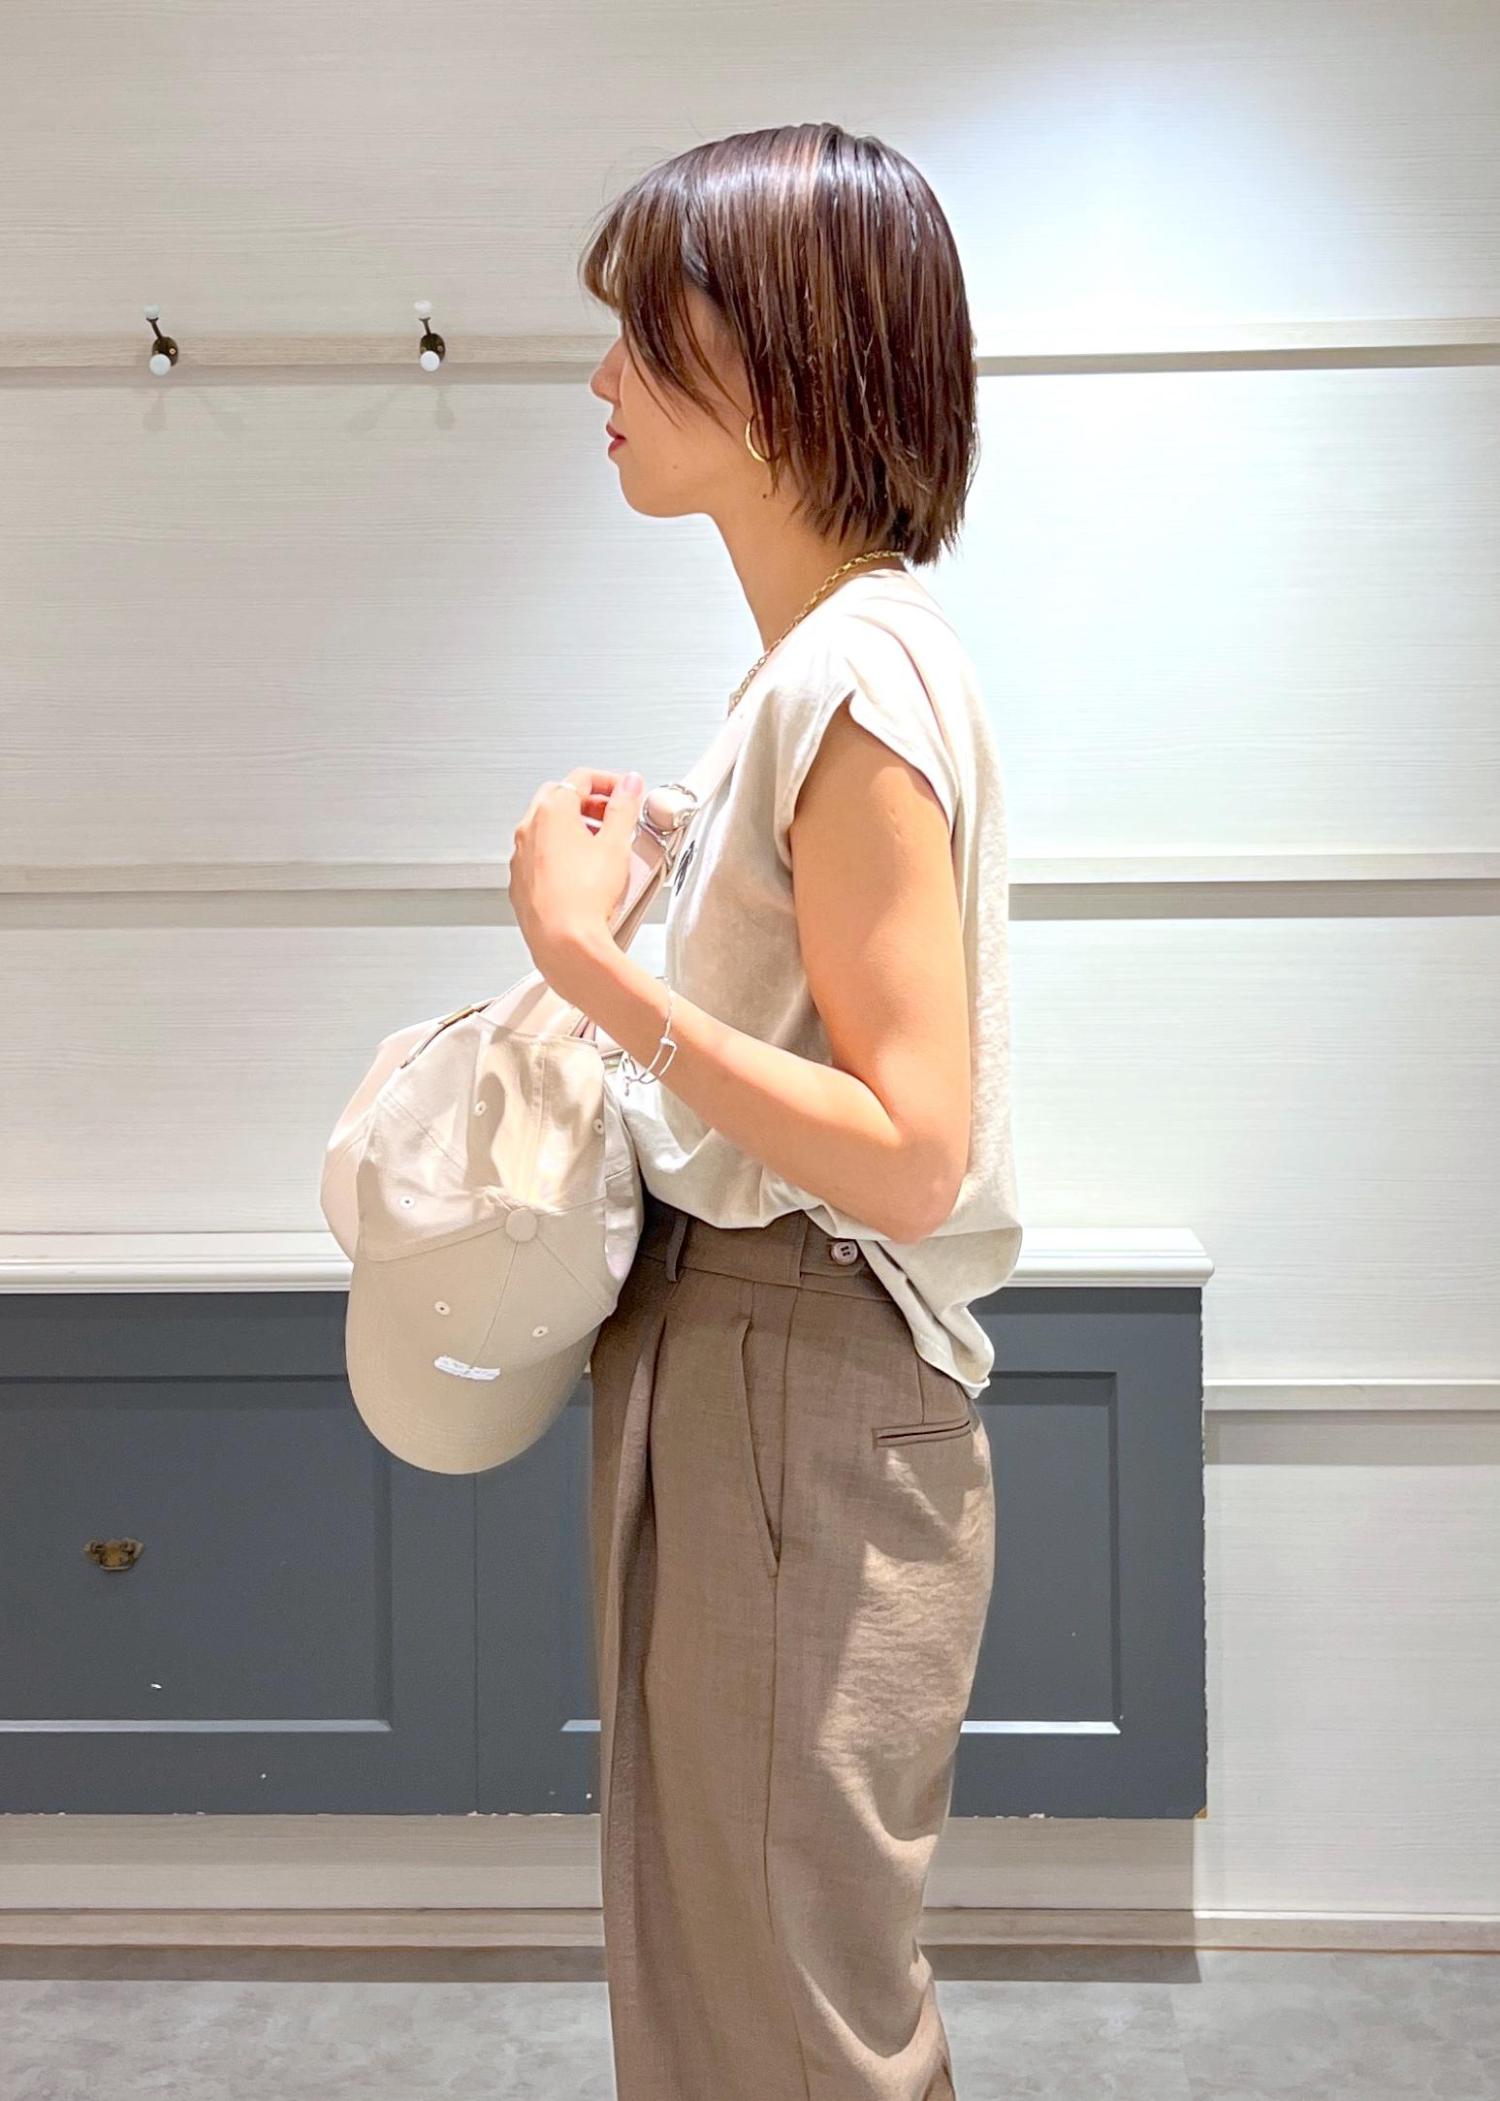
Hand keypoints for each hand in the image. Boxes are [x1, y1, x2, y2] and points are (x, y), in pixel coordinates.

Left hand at [509, 765, 646, 996]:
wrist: (564, 944)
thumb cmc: (583, 898)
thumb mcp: (616, 844)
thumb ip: (624, 807)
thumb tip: (629, 786)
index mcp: (550, 811)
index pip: (581, 778)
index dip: (610, 782)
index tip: (627, 792)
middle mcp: (528, 831)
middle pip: (561, 801)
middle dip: (591, 805)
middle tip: (616, 818)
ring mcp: (521, 858)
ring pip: (549, 831)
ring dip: (576, 832)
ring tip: (605, 850)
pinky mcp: (522, 885)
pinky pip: (543, 860)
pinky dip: (563, 858)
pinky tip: (586, 876)